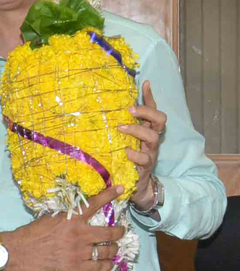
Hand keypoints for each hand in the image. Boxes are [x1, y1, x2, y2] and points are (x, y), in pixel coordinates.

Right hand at [0, 186, 125, 270]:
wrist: (19, 252)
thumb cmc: (31, 233)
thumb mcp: (49, 218)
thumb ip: (67, 217)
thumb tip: (77, 214)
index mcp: (72, 219)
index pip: (95, 203)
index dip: (110, 194)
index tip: (121, 188)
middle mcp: (80, 234)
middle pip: (111, 233)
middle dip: (119, 231)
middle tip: (120, 231)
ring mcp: (80, 252)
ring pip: (108, 251)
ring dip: (113, 249)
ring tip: (113, 248)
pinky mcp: (77, 267)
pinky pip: (101, 266)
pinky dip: (107, 264)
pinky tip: (107, 262)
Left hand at [119, 81, 166, 209]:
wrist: (136, 186)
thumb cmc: (127, 159)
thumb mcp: (124, 140)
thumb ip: (121, 126)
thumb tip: (110, 109)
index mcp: (147, 130)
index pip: (153, 110)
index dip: (150, 97)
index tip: (144, 83)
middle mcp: (152, 140)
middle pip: (160, 120)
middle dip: (146, 112)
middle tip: (129, 110)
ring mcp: (150, 153)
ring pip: (153, 137)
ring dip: (137, 130)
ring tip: (121, 128)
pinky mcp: (145, 167)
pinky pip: (143, 159)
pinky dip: (133, 154)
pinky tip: (124, 152)